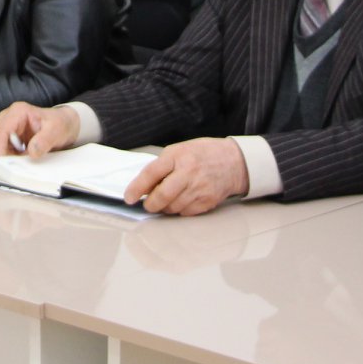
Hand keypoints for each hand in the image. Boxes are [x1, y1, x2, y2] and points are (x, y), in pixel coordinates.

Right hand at [0, 102, 78, 157]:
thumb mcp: (57, 130)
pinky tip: (22, 159)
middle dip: (0, 156)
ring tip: (22, 161)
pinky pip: (1, 151)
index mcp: (18, 112)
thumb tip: (31, 152)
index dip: (0, 150)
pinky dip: (9, 158)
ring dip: (5, 158)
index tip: (8, 164)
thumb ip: (44, 140)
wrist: (64, 124)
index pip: (0, 132)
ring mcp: (6, 128)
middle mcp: (7, 118)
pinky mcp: (7, 137)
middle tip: (15, 166)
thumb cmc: (60, 123)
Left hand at [124, 138, 247, 215]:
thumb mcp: (179, 150)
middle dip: (150, 204)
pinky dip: (178, 210)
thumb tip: (143, 187)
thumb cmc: (203, 154)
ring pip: (172, 207)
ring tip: (166, 200)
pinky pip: (185, 213)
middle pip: (162, 196)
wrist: (234, 161)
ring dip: (164, 208)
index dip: (137, 188)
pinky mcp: (207, 201)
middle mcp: (189, 172)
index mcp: (178, 156)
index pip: (151, 173)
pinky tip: (181, 201)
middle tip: (147, 204)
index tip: (129, 197)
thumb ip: (161, 166)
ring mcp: (199, 188)